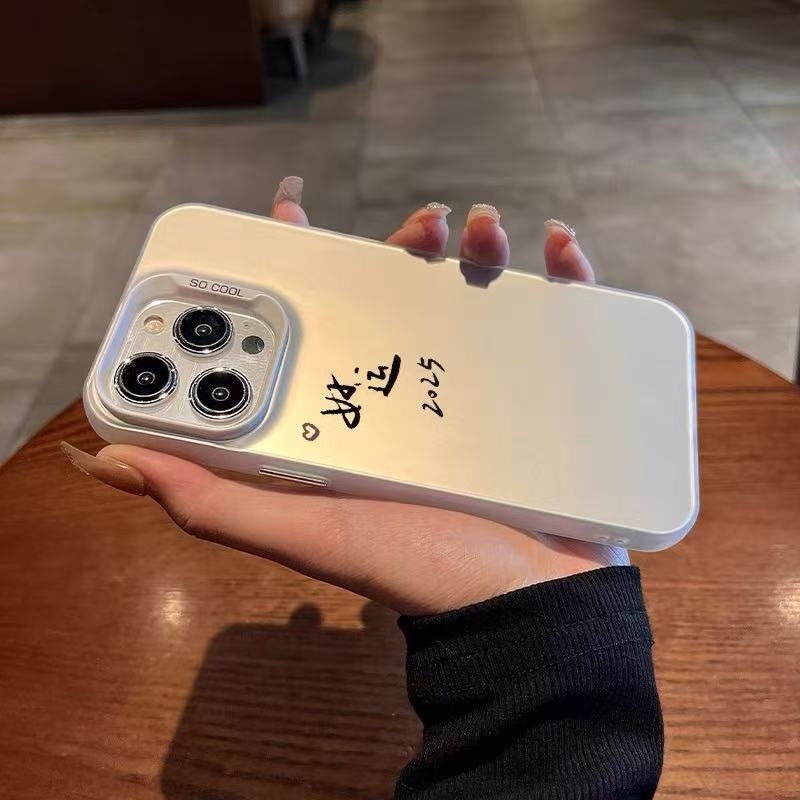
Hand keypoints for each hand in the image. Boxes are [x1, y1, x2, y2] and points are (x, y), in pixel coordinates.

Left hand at [63, 177, 626, 614]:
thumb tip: (107, 462)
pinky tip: (560, 250)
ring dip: (483, 245)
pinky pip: (561, 320)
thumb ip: (213, 503)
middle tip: (423, 224)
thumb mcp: (307, 533)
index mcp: (353, 410)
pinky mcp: (549, 393)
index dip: (299, 263)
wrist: (529, 611)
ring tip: (487, 230)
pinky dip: (567, 277)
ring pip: (478, 292)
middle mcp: (413, 391)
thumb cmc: (422, 568)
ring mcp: (485, 388)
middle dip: (403, 243)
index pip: (318, 319)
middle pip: (400, 293)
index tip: (291, 212)